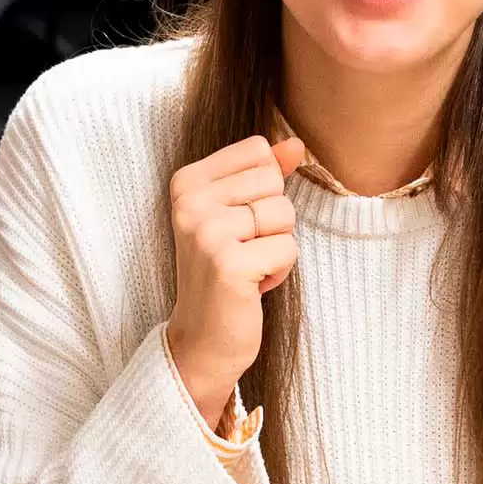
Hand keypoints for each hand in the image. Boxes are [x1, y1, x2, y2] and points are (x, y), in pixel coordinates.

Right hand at [165, 135, 307, 427]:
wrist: (202, 339)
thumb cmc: (224, 272)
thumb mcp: (238, 214)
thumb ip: (265, 173)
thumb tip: (295, 144)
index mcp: (187, 181)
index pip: (258, 152)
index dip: (263, 189)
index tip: (238, 223)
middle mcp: (190, 202)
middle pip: (274, 181)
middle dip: (273, 220)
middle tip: (243, 250)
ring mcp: (206, 233)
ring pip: (284, 214)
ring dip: (277, 246)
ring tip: (248, 267)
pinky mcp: (228, 264)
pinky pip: (288, 248)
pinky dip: (280, 272)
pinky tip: (252, 286)